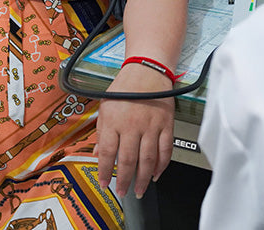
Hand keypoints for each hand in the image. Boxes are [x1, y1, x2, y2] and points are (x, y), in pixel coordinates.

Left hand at [95, 64, 174, 197]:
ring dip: (143, 179)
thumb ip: (102, 132)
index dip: (104, 172)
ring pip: (147, 160)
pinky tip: (157, 174)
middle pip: (127, 161)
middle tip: (123, 192)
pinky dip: (162, 165)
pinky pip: (165, 150)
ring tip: (140, 190)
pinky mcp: (166, 125)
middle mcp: (132, 126)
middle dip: (124, 181)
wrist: (148, 70)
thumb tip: (97, 154)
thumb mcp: (105, 107)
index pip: (107, 153)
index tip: (104, 184)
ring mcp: (151, 126)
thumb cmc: (125, 87)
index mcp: (114, 121)